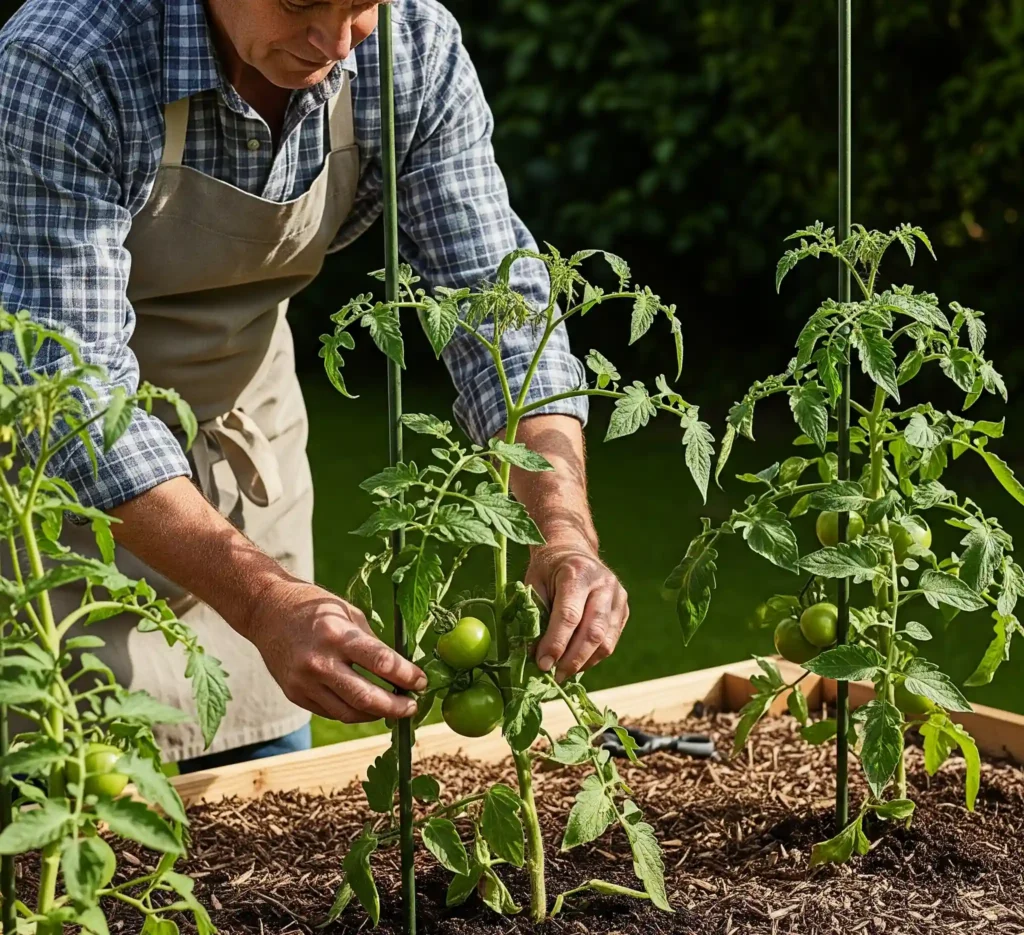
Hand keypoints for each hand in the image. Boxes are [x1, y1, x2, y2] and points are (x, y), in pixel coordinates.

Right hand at [246, 579, 426, 722]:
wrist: (266, 612)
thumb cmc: (313, 607)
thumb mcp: (348, 613)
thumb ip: (371, 642)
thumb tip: (401, 669)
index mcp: (337, 635)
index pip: (381, 662)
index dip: (407, 676)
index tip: (422, 682)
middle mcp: (319, 662)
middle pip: (366, 697)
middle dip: (396, 707)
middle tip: (413, 707)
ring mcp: (304, 682)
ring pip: (349, 713)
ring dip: (376, 715)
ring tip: (394, 709)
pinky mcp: (295, 695)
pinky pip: (331, 712)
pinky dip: (353, 712)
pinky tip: (367, 706)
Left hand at [525, 541, 628, 681]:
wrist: (573, 549)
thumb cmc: (549, 568)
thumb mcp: (533, 583)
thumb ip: (534, 614)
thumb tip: (532, 652)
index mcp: (577, 573)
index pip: (569, 616)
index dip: (555, 644)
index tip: (542, 664)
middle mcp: (603, 584)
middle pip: (592, 632)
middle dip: (572, 660)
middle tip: (554, 676)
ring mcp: (618, 596)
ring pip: (606, 641)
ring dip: (584, 663)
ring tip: (564, 673)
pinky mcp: (624, 608)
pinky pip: (612, 640)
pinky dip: (594, 656)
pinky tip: (578, 662)